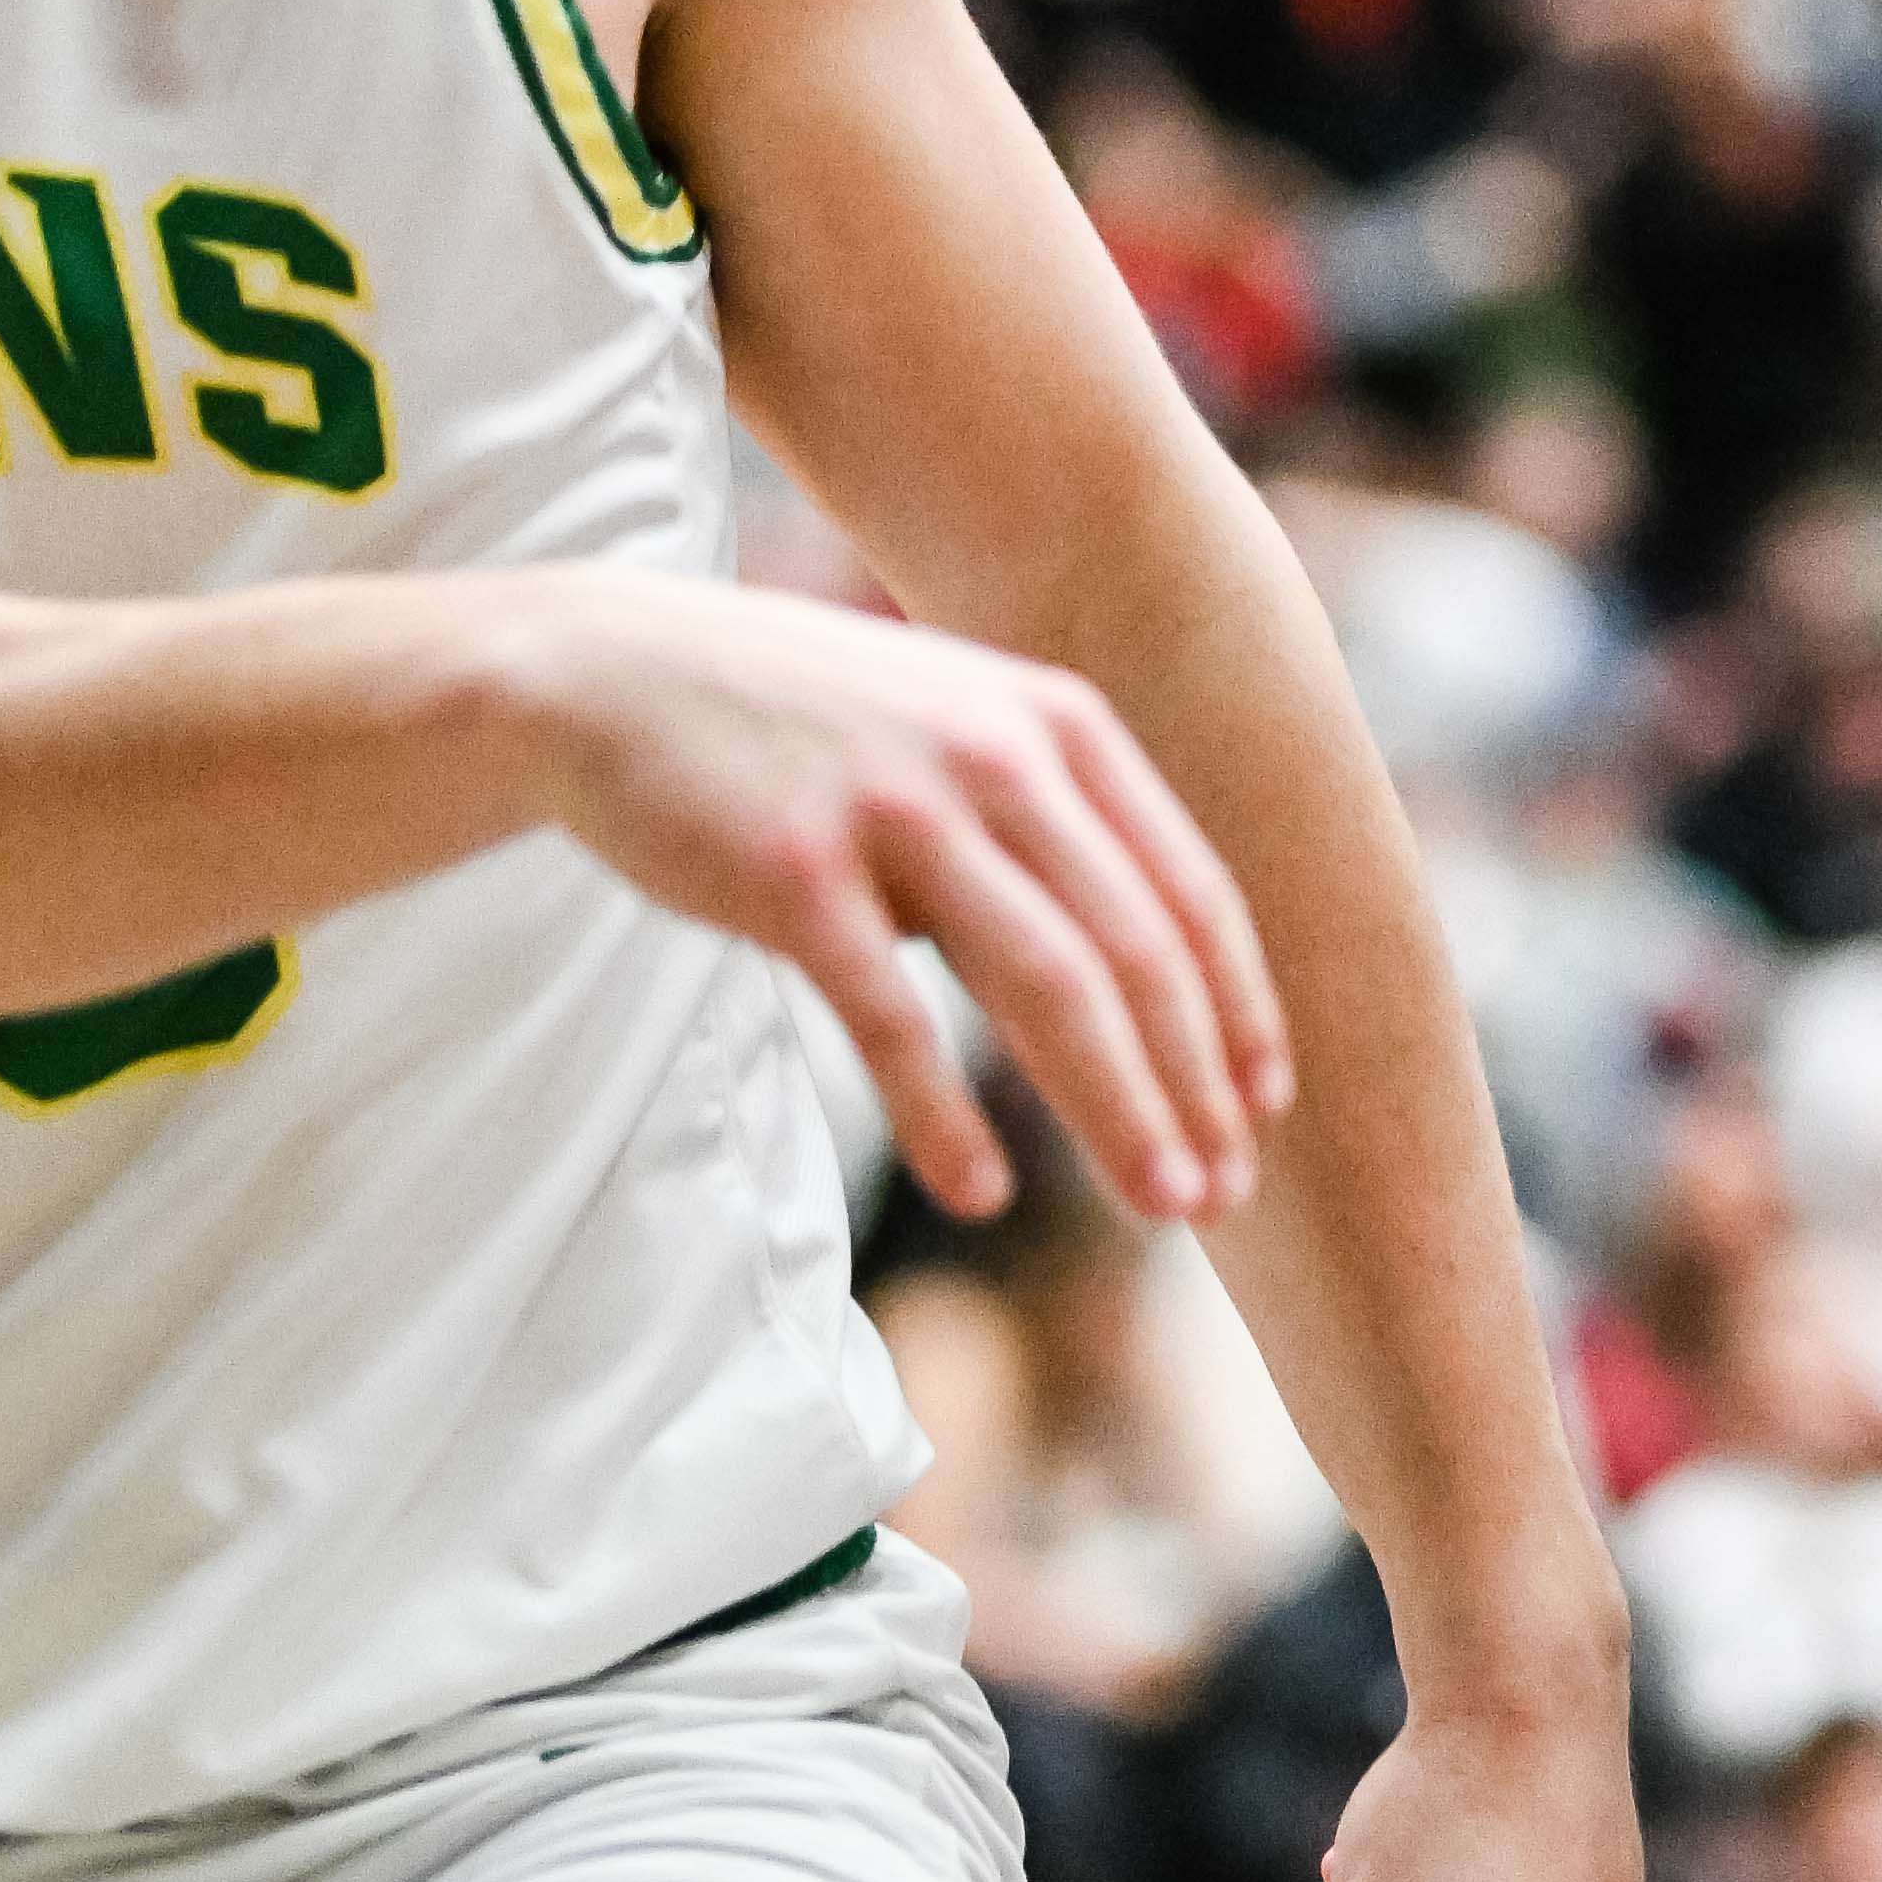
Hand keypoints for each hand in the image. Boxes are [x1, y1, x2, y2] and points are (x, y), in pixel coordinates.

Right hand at [516, 569, 1286, 1224]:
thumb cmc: (810, 727)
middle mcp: (1000, 757)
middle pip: (1136, 952)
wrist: (616, 675)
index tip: (1265, 1109)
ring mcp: (899, 810)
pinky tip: (982, 1192)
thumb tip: (1140, 975)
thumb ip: (1055, 827)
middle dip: (1194, 1085)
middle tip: (1224, 1198)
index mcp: (1063, 726)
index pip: (1189, 894)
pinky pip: (890, 1015)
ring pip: (1048, 985)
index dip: (1238, 1011)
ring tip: (1157, 1206)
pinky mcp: (794, 871)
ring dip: (1116, 1108)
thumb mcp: (963, 731)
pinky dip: (944, 1113)